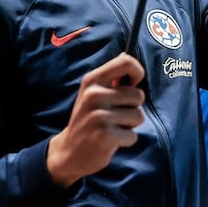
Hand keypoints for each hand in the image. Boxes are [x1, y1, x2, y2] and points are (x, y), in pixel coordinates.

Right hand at [47, 53, 145, 187]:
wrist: (68, 152)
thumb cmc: (88, 119)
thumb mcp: (92, 93)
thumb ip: (111, 77)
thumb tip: (126, 54)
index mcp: (92, 81)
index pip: (126, 62)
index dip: (138, 72)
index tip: (134, 84)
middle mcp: (94, 95)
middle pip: (138, 95)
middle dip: (133, 108)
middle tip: (114, 116)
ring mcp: (99, 115)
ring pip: (138, 116)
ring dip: (130, 125)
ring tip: (112, 128)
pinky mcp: (105, 135)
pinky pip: (133, 135)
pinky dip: (126, 140)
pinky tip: (110, 141)